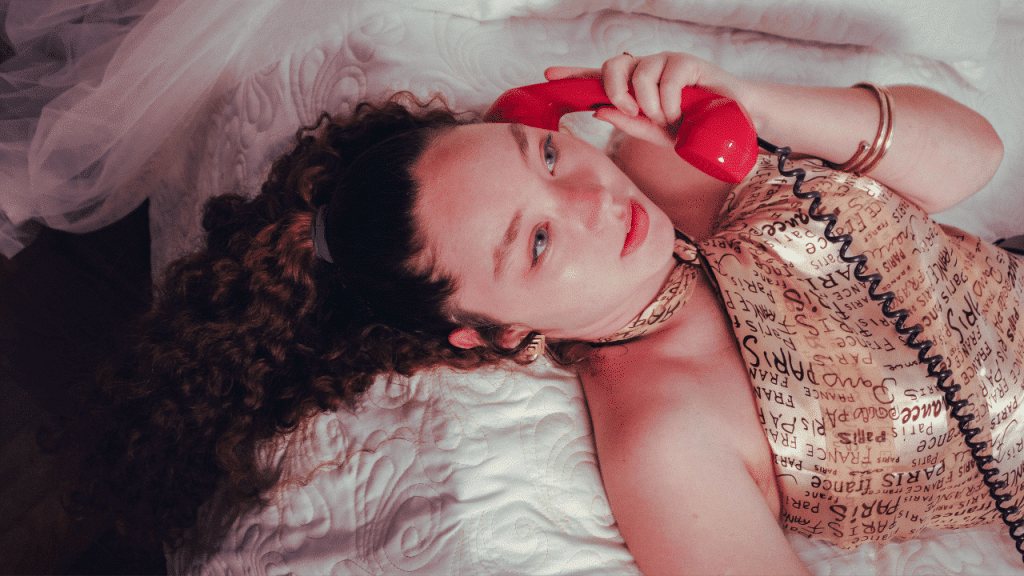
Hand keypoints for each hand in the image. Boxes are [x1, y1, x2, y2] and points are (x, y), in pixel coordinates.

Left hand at [544, 52, 753, 148]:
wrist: (732, 125)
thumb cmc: (692, 128)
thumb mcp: (655, 133)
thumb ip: (628, 123)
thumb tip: (598, 110)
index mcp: (633, 87)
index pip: (598, 77)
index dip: (574, 74)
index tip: (549, 75)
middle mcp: (645, 69)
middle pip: (612, 66)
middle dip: (615, 92)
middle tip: (632, 111)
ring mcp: (665, 62)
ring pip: (638, 73)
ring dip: (647, 104)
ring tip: (665, 117)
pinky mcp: (686, 61)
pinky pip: (665, 78)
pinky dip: (668, 101)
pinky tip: (679, 111)